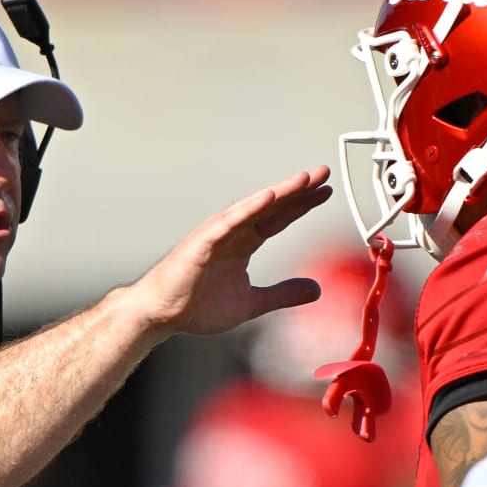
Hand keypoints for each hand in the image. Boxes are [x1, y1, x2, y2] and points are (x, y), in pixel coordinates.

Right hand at [138, 166, 331, 337]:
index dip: (301, 206)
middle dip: (298, 190)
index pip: (276, 219)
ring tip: (305, 179)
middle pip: (270, 207)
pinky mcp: (203, 241)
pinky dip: (250, 208)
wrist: (161, 314)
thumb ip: (282, 294)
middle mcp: (231, 234)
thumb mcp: (251, 303)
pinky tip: (270, 196)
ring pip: (254, 208)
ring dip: (280, 192)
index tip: (325, 192)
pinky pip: (230, 221)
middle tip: (324, 172)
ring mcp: (217, 234)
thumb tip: (316, 290)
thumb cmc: (196, 306)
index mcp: (241, 245)